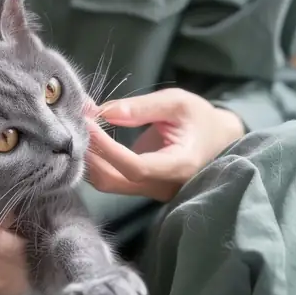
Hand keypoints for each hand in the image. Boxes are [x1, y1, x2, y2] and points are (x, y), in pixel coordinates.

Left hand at [86, 88, 244, 201]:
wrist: (220, 139)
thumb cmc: (201, 118)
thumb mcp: (177, 103)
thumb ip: (142, 107)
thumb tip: (105, 111)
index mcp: (179, 166)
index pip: (135, 167)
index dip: (108, 148)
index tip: (88, 122)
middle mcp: (163, 186)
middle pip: (115, 180)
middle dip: (91, 152)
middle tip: (75, 120)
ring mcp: (152, 191)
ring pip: (109, 184)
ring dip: (89, 157)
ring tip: (78, 127)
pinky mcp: (142, 187)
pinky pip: (112, 179)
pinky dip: (96, 160)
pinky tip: (88, 139)